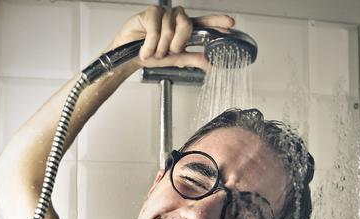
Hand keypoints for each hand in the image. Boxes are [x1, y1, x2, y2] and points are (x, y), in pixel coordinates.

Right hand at [109, 6, 234, 69]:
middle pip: (187, 25)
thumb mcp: (176, 59)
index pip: (204, 22)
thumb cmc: (152, 54)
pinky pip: (155, 30)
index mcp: (185, 28)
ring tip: (153, 51)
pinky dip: (150, 45)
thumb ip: (194, 59)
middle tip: (168, 51)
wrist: (129, 56)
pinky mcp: (151, 12)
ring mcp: (164, 14)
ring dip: (161, 47)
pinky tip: (145, 49)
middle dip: (177, 43)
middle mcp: (176, 18)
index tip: (230, 23)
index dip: (217, 21)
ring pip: (170, 29)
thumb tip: (212, 64)